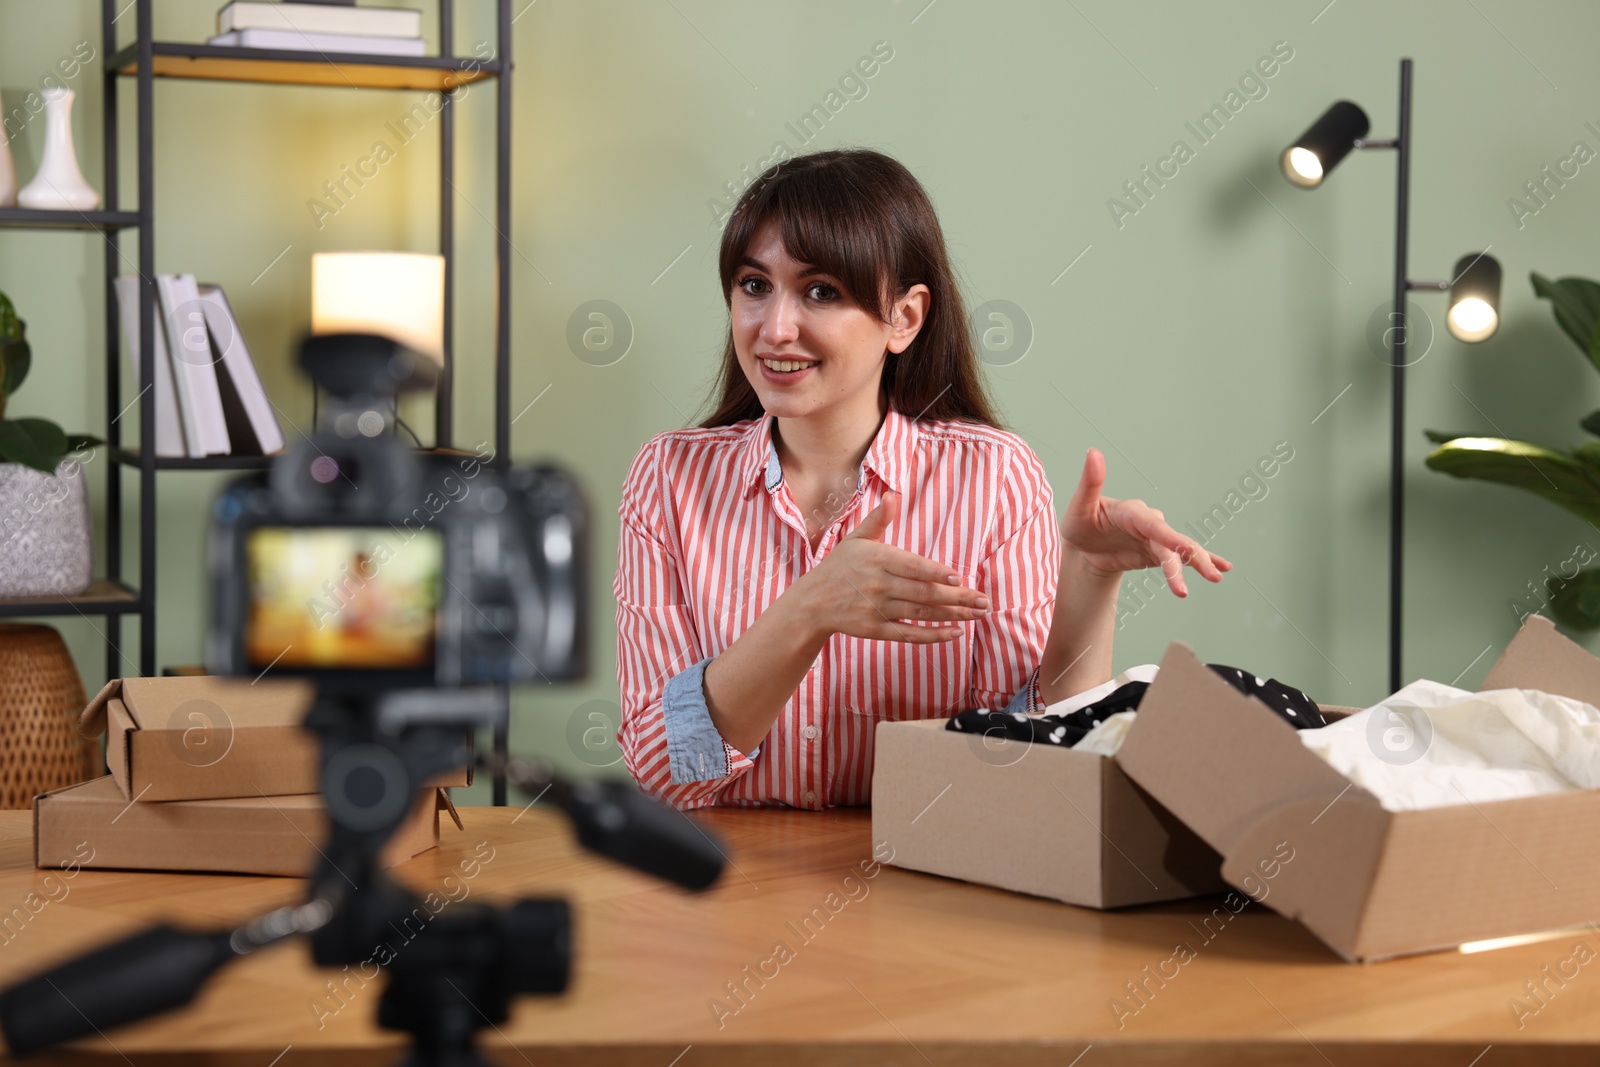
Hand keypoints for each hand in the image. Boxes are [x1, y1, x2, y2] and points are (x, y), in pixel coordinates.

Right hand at [799, 490, 991, 643]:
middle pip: (924, 592)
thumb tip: (894, 496)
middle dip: (957, 598)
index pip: (913, 567)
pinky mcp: (876, 630)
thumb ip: (879, 520)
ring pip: (921, 613)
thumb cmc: (840, 567)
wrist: (811, 603)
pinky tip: (955, 633)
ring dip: (953, 615)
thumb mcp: (855, 539)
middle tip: (984, 601)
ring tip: (978, 614)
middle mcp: (878, 585)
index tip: (960, 578)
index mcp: (877, 558)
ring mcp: (877, 610)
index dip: (936, 573)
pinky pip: (909, 634)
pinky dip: (933, 635)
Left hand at [1059, 448, 1230, 596]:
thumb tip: (1093, 452)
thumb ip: (1090, 482)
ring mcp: (1156, 539)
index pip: (1152, 525)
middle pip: (1172, 541)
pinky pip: (1182, 558)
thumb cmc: (1079, 522)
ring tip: (1215, 577)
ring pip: (1180, 552)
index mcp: (1131, 512)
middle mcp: (1149, 524)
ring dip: (1198, 563)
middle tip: (1209, 574)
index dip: (1168, 537)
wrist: (1083, 544)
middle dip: (1190, 556)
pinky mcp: (1158, 553)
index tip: (1184, 549)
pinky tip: (1222, 568)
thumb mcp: (1079, 506)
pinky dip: (1203, 560)